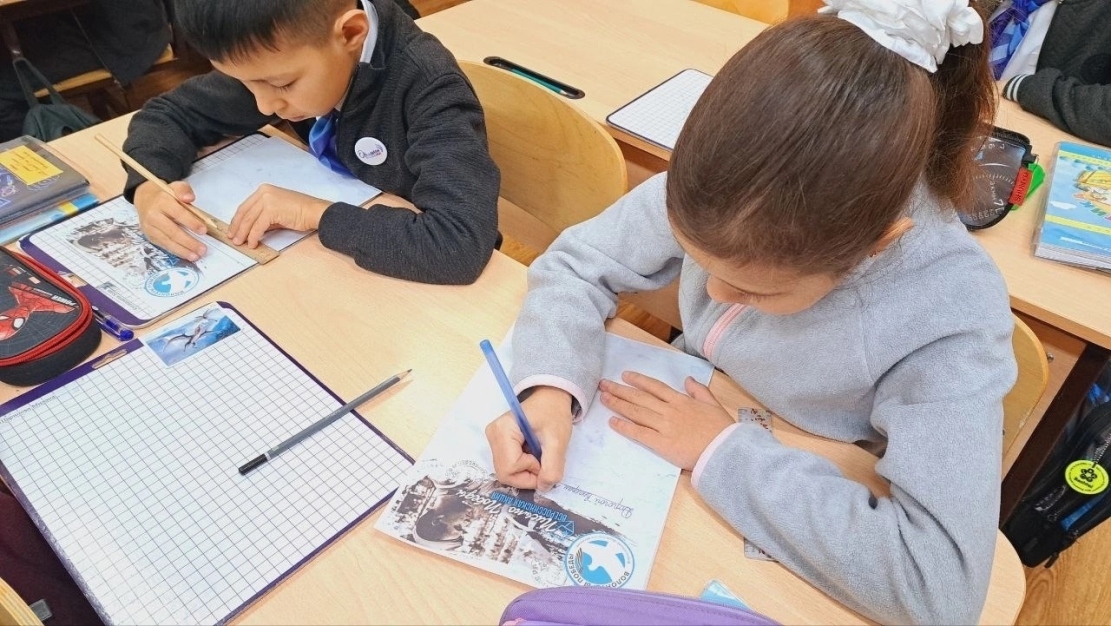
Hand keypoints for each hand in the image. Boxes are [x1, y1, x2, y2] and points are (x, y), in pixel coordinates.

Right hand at [133, 180, 206, 260]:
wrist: (145, 198)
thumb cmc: (166, 195)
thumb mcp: (176, 187)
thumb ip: (184, 190)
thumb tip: (189, 198)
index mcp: (162, 201)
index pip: (178, 213)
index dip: (191, 222)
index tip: (203, 230)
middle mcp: (153, 215)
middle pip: (172, 231)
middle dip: (189, 242)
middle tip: (202, 249)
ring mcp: (149, 227)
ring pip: (167, 241)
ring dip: (182, 250)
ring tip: (196, 256)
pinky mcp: (149, 235)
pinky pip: (163, 245)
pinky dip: (176, 251)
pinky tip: (186, 255)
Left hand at [228, 184, 329, 247]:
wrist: (314, 212)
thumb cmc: (301, 212)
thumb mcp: (278, 212)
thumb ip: (265, 217)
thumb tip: (253, 229)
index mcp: (264, 190)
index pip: (245, 206)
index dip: (237, 220)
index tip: (234, 229)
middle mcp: (264, 192)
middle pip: (244, 213)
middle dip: (237, 227)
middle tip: (233, 238)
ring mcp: (267, 200)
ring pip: (249, 220)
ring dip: (243, 234)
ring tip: (240, 243)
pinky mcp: (271, 210)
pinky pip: (258, 227)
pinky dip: (253, 236)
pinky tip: (253, 243)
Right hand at [485, 386, 572, 491]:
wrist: (550, 398)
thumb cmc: (554, 414)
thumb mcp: (558, 441)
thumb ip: (552, 467)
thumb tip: (543, 488)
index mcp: (503, 430)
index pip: (510, 468)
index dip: (531, 472)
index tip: (545, 459)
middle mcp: (492, 435)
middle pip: (505, 473)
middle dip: (527, 474)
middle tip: (542, 460)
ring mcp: (492, 439)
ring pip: (505, 472)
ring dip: (525, 471)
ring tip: (538, 454)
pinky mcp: (497, 443)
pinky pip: (507, 466)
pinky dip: (522, 466)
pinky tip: (531, 453)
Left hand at [601, 372, 733, 470]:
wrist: (724, 450)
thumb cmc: (722, 430)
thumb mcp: (714, 404)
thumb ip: (699, 391)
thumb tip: (687, 379)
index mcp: (682, 401)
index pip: (655, 387)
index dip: (639, 380)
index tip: (624, 375)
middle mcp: (669, 410)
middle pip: (640, 397)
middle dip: (620, 390)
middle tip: (603, 384)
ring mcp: (664, 426)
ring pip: (636, 412)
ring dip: (618, 404)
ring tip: (603, 398)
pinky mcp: (661, 443)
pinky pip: (639, 433)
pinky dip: (625, 427)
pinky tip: (612, 422)